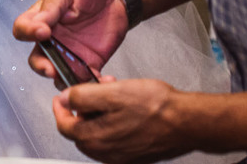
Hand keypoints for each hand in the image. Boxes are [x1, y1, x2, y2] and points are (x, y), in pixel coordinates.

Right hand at [13, 0, 128, 74]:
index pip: (22, 29)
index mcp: (42, 18)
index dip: (28, 33)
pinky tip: (100, 78)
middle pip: (36, 59)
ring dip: (63, 80)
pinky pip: (83, 80)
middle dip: (41, 67)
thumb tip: (37, 24)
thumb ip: (52, 4)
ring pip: (57, 74)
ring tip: (74, 77)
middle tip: (51, 68)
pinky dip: (90, 84)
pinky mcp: (88, 63)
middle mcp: (52, 39)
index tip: (43, 32)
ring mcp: (69, 53)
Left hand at [53, 79, 201, 163]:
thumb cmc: (155, 107)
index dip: (60, 107)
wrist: (186, 122)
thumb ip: (82, 96)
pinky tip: (126, 108)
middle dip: (84, 107)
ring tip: (115, 94)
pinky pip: (114, 139)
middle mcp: (105, 153)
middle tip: (95, 89)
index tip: (62, 96)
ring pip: (98, 133)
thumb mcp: (112, 92)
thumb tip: (65, 98)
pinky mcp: (134, 155)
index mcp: (94, 138)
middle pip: (80, 130)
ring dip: (100, 113)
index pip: (64, 125)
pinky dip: (113, 123)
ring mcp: (120, 157)